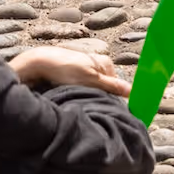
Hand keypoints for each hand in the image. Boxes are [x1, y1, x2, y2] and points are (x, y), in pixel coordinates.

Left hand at [10, 46, 128, 95]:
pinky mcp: (74, 73)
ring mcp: (85, 67)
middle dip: (101, 97)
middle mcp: (97, 63)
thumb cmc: (66, 70)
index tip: (110, 110)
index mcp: (105, 62)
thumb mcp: (92, 80)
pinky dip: (80, 93)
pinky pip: (83, 87)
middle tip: (92, 106)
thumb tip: (132, 91)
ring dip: (89, 96)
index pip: (117, 86)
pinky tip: (74, 97)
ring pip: (93, 88)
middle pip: (105, 87)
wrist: (40, 63)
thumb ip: (113, 86)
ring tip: (81, 101)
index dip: (114, 99)